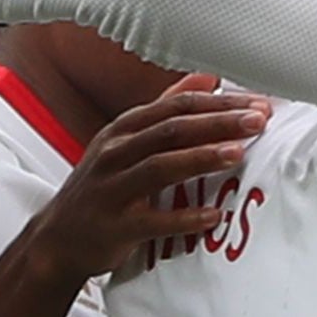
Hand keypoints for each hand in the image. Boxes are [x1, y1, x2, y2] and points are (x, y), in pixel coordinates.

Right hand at [35, 78, 265, 279]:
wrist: (59, 237)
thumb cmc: (103, 186)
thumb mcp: (127, 140)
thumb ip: (166, 109)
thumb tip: (207, 78)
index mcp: (124, 129)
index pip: (176, 107)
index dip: (218, 103)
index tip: (257, 104)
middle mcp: (116, 153)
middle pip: (171, 130)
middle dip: (217, 123)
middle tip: (257, 121)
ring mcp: (113, 189)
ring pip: (160, 167)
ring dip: (201, 158)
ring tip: (238, 154)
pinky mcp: (115, 226)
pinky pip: (153, 221)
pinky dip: (184, 218)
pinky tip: (214, 216)